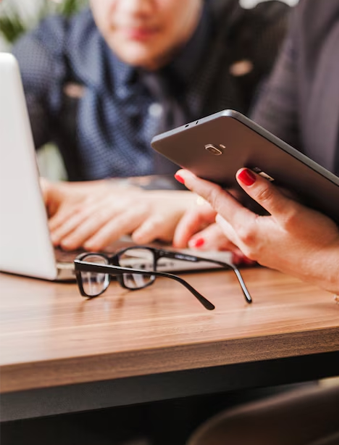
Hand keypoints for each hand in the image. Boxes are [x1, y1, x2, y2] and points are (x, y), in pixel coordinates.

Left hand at [43, 178, 195, 250]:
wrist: (180, 207)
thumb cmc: (146, 213)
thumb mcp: (119, 214)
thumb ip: (99, 220)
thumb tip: (70, 233)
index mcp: (114, 200)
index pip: (87, 210)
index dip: (69, 223)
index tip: (53, 237)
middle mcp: (127, 202)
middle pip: (101, 215)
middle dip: (81, 230)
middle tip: (64, 243)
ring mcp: (146, 209)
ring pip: (123, 220)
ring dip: (106, 232)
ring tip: (91, 245)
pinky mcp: (163, 219)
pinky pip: (154, 225)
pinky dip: (146, 231)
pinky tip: (138, 239)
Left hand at [175, 168, 338, 294]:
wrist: (335, 269)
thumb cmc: (318, 241)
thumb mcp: (293, 211)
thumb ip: (266, 192)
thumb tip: (243, 174)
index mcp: (250, 230)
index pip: (217, 201)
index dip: (199, 184)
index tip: (182, 172)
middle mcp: (248, 242)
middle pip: (220, 213)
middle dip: (211, 196)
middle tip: (205, 177)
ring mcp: (256, 250)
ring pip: (230, 225)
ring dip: (225, 209)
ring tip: (227, 192)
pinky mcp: (267, 254)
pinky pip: (242, 233)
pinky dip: (239, 219)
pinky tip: (252, 213)